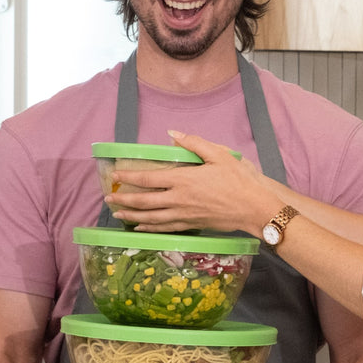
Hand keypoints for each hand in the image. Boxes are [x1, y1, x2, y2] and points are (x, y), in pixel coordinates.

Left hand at [107, 133, 280, 235]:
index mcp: (183, 179)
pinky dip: (150, 228)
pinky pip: (165, 228)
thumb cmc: (238, 180)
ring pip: (151, 218)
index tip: (115, 175)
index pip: (148, 178)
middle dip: (124, 200)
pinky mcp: (191, 224)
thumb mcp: (219, 155)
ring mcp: (184, 214)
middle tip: (109, 199)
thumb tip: (173, 134)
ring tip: (118, 214)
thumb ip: (194, 143)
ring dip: (132, 216)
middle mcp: (179, 199)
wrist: (253, 208)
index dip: (129, 177)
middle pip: (144, 201)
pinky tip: (141, 228)